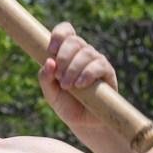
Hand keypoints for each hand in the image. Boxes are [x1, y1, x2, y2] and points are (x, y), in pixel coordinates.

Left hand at [40, 23, 118, 139]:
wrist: (84, 122)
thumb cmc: (66, 103)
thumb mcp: (50, 92)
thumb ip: (45, 78)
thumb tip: (48, 62)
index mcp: (66, 53)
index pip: (66, 31)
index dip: (59, 34)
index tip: (50, 50)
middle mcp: (82, 53)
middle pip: (74, 41)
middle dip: (63, 57)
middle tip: (58, 76)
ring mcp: (96, 61)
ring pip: (86, 52)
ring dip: (73, 68)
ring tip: (67, 85)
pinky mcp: (108, 72)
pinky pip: (99, 66)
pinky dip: (87, 74)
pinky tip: (80, 85)